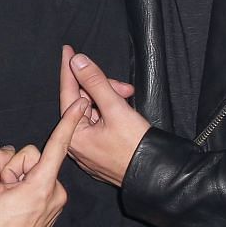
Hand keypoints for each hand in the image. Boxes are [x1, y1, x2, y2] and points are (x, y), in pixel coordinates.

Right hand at [0, 96, 86, 226]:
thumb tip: (8, 153)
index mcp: (41, 185)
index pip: (57, 146)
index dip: (68, 123)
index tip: (80, 105)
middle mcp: (55, 193)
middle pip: (35, 159)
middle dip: (15, 168)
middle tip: (1, 191)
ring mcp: (56, 203)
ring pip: (36, 173)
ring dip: (19, 181)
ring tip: (6, 202)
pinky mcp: (53, 210)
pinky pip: (39, 186)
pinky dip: (25, 191)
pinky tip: (13, 208)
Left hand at [61, 46, 150, 186]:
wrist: (158, 175)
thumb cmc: (136, 147)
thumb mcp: (116, 109)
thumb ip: (95, 82)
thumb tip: (77, 62)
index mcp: (74, 135)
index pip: (68, 94)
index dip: (69, 70)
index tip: (67, 50)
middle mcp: (77, 144)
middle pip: (83, 102)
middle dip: (102, 88)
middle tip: (124, 87)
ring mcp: (89, 149)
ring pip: (94, 113)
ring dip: (110, 99)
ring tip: (129, 96)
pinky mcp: (102, 151)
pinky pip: (100, 124)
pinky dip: (112, 113)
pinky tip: (125, 108)